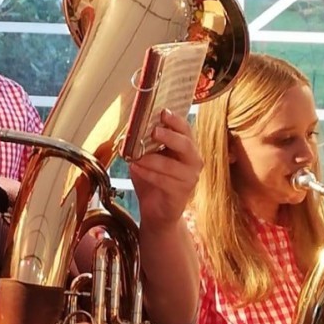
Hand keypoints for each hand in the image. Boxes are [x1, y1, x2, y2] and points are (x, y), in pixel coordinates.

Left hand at [129, 110, 201, 228]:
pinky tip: (136, 167)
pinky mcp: (182, 192)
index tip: (163, 112)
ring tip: (136, 155)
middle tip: (154, 130)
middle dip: (169, 136)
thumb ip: (145, 143)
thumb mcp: (149, 157)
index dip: (175, 120)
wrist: (157, 211)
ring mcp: (190, 177)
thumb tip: (131, 128)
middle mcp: (193, 160)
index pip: (186, 129)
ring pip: (171, 165)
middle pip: (185, 144)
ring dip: (151, 158)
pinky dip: (147, 173)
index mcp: (187, 147)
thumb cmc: (154, 180)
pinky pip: (163, 180)